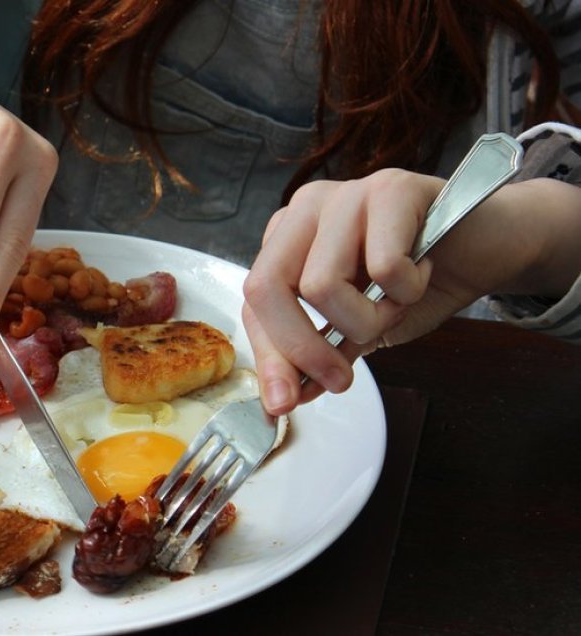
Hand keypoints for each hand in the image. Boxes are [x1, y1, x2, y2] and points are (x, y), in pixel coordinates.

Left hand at [243, 169, 580, 414]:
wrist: (484, 248)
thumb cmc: (416, 284)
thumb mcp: (358, 329)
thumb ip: (319, 356)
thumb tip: (285, 398)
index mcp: (286, 240)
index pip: (255, 303)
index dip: (269, 356)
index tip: (284, 402)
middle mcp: (305, 211)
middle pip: (266, 287)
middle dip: (302, 348)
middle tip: (339, 378)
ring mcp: (344, 194)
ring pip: (321, 284)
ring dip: (369, 319)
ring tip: (397, 304)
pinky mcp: (391, 188)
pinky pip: (383, 266)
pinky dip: (408, 290)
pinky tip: (423, 271)